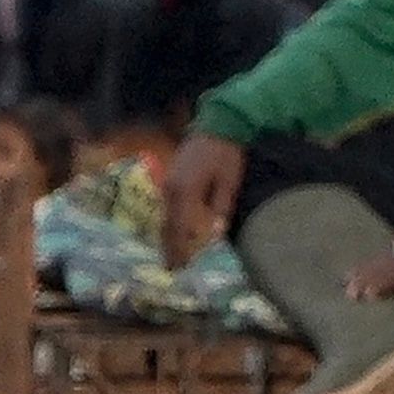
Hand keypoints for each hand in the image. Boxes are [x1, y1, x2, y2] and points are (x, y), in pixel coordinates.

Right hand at [162, 134, 246, 268]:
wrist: (218, 125)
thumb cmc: (226, 154)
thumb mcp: (229, 182)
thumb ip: (220, 208)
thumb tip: (214, 235)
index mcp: (184, 191)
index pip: (178, 228)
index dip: (179, 249)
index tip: (180, 268)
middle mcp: (169, 189)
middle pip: (167, 225)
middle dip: (169, 248)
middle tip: (172, 269)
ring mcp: (167, 183)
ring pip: (164, 217)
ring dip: (167, 236)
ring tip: (171, 256)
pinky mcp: (169, 179)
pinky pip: (167, 207)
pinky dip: (169, 223)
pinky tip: (173, 233)